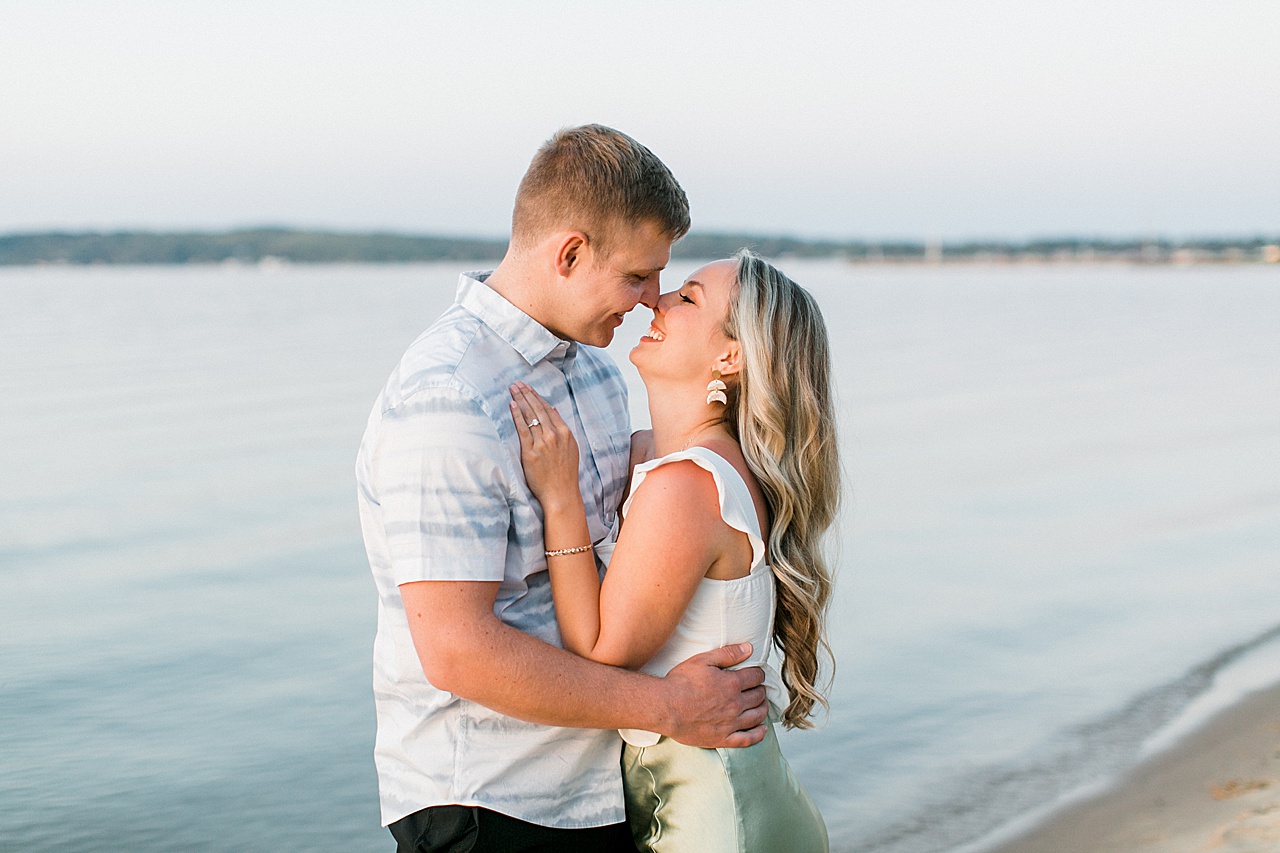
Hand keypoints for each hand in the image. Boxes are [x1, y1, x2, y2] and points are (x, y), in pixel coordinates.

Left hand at [509, 382, 579, 505]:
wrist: (561, 493)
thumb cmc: (565, 474)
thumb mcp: (571, 448)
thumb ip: (562, 429)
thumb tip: (554, 410)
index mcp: (565, 433)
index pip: (548, 409)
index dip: (537, 397)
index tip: (529, 388)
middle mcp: (554, 435)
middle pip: (538, 409)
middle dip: (526, 394)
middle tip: (517, 383)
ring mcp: (542, 443)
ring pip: (530, 416)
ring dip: (520, 400)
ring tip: (513, 389)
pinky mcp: (530, 452)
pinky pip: (522, 429)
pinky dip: (517, 416)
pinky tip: (512, 406)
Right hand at [659, 643, 768, 748]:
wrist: (665, 707)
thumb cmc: (680, 683)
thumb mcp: (703, 660)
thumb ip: (728, 654)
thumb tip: (749, 648)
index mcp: (732, 684)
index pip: (756, 677)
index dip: (758, 673)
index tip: (755, 674)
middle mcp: (735, 704)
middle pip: (759, 696)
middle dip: (760, 690)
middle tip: (756, 688)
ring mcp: (731, 723)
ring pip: (757, 716)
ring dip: (762, 708)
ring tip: (760, 704)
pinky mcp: (723, 738)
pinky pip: (748, 739)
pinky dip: (759, 734)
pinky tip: (762, 729)